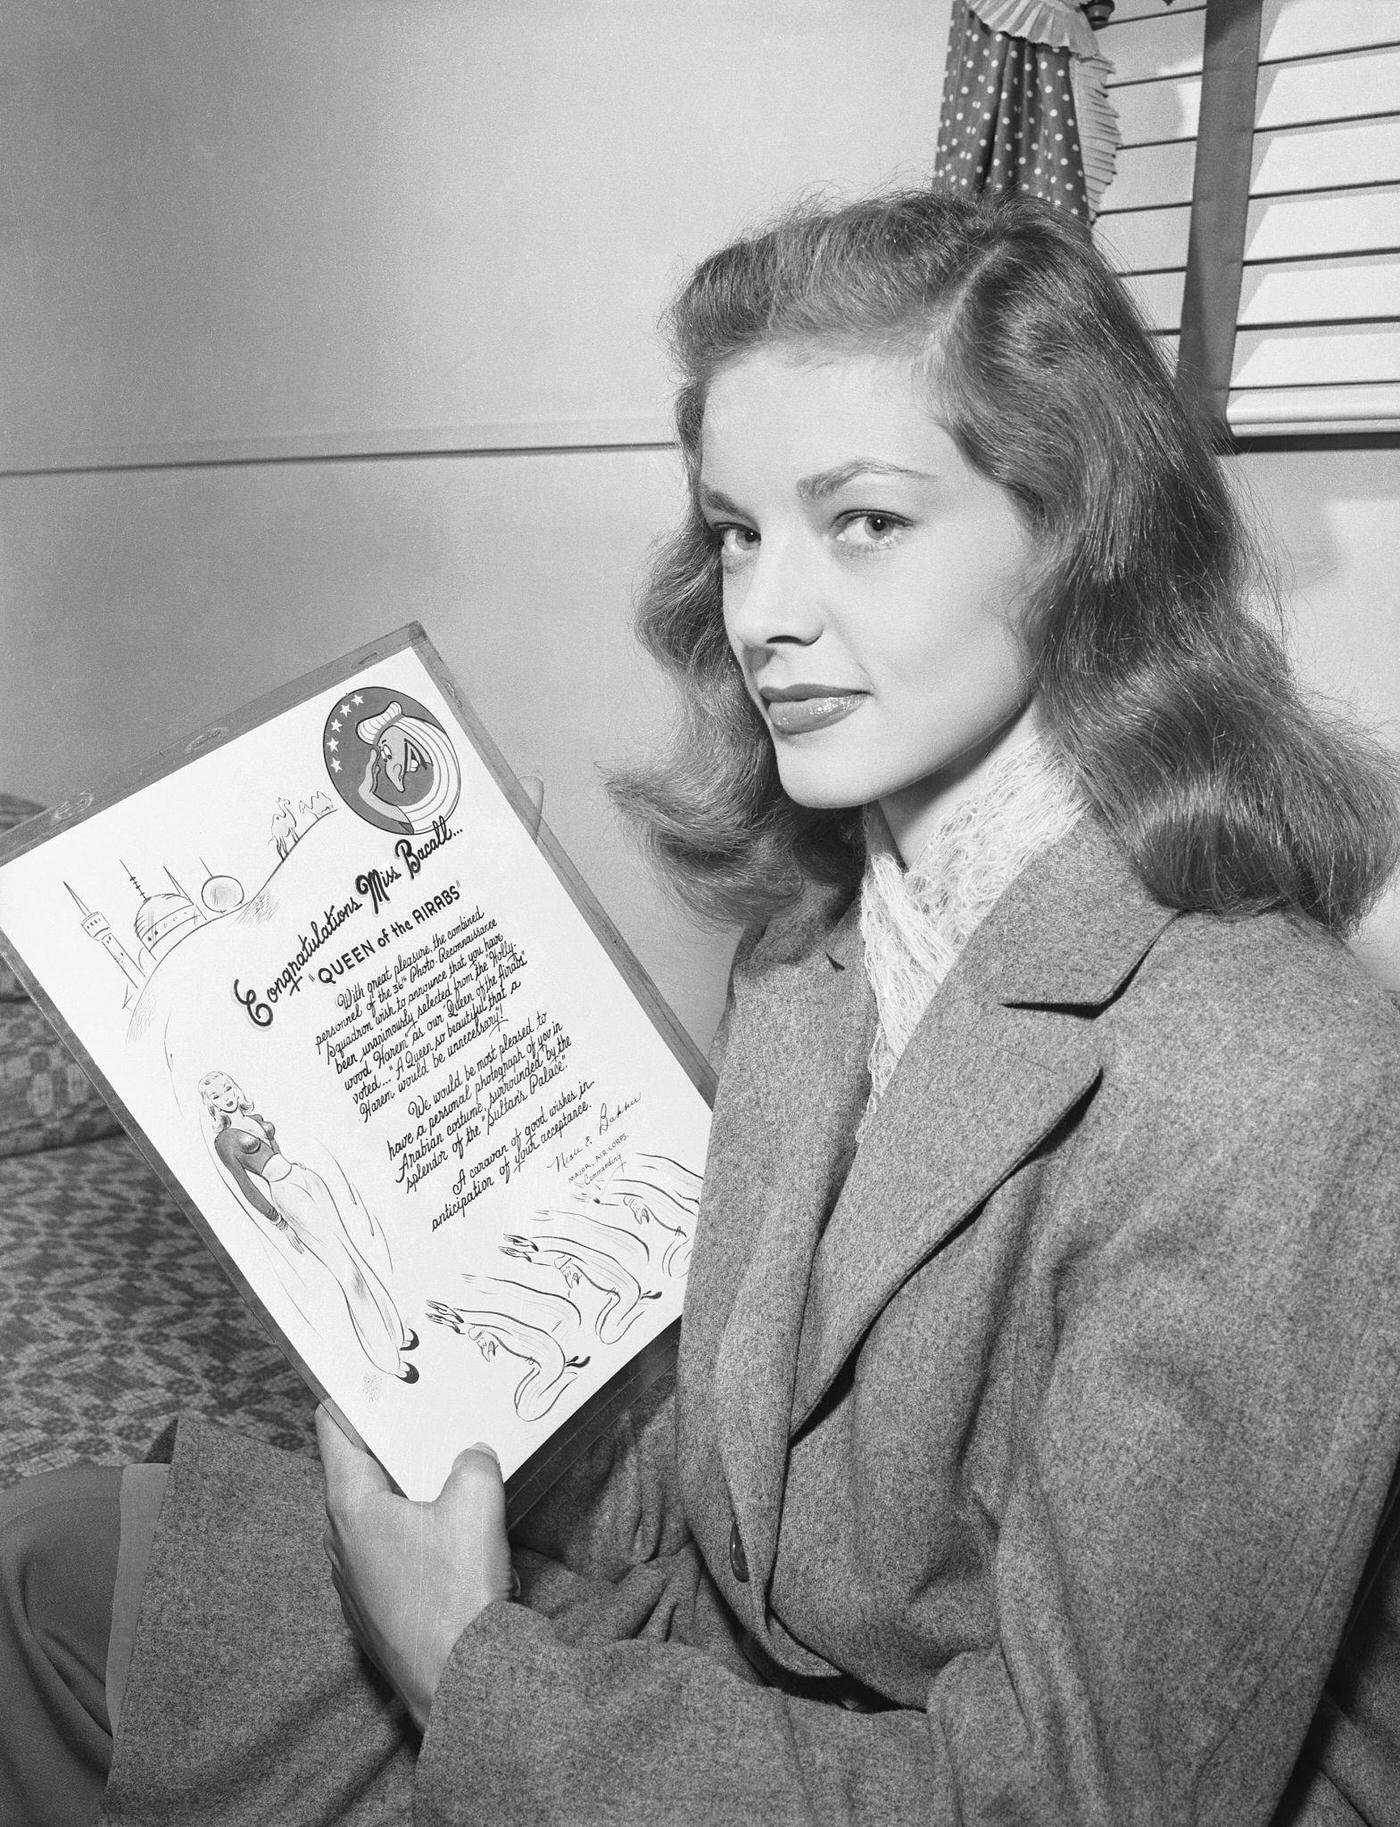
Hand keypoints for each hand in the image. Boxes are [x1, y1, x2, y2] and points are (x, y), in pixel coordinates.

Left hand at [315, 1405, 515, 1730]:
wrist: (459, 1684)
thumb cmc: (456, 1592)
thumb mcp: (477, 1503)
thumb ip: (474, 1463)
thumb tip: (473, 1457)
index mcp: (351, 1505)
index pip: (333, 1430)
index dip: (351, 1398)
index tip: (373, 1378)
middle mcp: (340, 1541)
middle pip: (354, 1471)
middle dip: (389, 1445)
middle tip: (424, 1418)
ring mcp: (353, 1581)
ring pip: (371, 1515)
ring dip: (401, 1493)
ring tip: (443, 1472)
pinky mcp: (374, 1611)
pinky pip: (385, 1553)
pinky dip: (409, 1533)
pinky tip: (447, 1534)